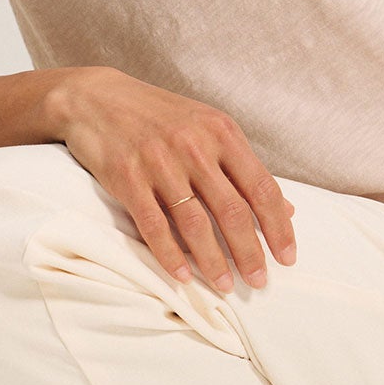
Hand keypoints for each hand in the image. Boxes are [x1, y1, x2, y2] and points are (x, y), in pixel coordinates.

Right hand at [50, 67, 297, 291]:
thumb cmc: (159, 116)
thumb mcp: (208, 128)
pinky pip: (153, 224)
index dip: (278, 226)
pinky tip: (181, 276)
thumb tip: (287, 209)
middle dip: (249, 252)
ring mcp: (160, 162)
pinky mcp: (128, 177)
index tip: (287, 257)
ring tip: (223, 286)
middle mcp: (195, 146)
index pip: (261, 187)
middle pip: (232, 210)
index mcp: (222, 132)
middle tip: (258, 282)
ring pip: (195, 223)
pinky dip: (168, 254)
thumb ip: (244, 167)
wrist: (97, 98)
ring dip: (212, 261)